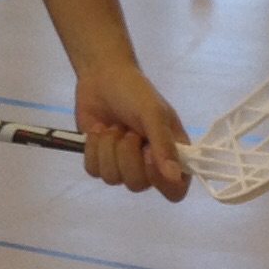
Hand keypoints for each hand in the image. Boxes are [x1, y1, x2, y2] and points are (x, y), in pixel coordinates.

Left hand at [74, 57, 191, 201]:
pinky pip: (93, 170)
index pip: (175, 191)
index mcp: (172, 154)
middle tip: (128, 131)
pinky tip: (99, 130)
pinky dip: (93, 148)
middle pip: (137, 185)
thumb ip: (165, 145)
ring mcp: (122, 164)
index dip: (162, 183)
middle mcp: (149, 165)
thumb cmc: (135, 92)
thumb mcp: (154, 113)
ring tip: (114, 126)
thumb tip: (174, 177)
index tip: (149, 156)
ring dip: (109, 148)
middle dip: (127, 154)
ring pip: (112, 178)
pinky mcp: (99, 160)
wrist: (102, 77)